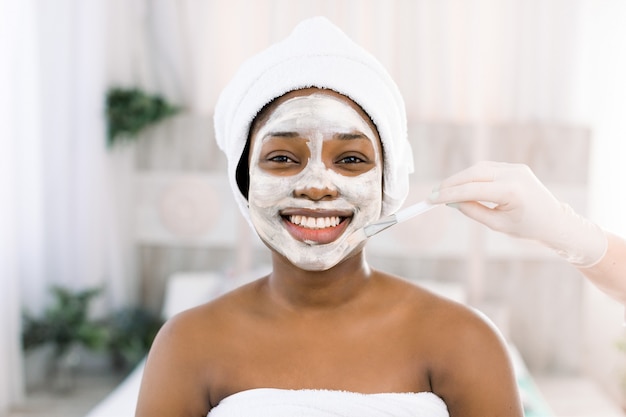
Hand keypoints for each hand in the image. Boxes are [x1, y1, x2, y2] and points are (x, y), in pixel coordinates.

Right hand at [428, 161, 606, 266]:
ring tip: (444, 191)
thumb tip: (451, 201)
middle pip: (472, 173)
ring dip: (460, 178)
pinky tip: (462, 186)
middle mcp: (513, 174)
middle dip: (450, 183)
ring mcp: (515, 167)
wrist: (555, 221)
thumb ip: (472, 211)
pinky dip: (472, 176)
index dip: (447, 194)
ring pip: (478, 168)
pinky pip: (488, 168)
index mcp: (511, 191)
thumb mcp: (497, 225)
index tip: (431, 200)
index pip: (471, 190)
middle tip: (433, 194)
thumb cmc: (528, 227)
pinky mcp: (515, 167)